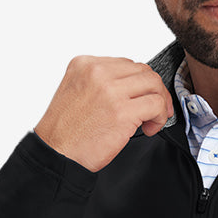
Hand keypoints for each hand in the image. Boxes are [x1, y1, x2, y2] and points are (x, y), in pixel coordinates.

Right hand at [34, 56, 173, 172]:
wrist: (56, 153)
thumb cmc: (65, 131)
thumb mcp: (76, 91)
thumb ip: (101, 83)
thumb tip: (130, 88)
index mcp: (84, 64)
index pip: (126, 64)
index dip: (140, 83)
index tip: (142, 97)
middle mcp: (97, 73)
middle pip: (143, 71)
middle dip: (155, 91)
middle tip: (155, 109)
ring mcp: (110, 90)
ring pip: (153, 84)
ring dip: (160, 103)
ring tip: (151, 120)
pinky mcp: (122, 111)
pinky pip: (156, 104)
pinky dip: (160, 117)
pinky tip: (149, 128)